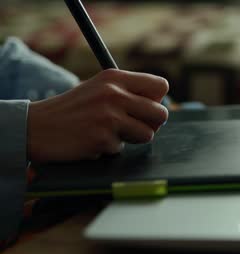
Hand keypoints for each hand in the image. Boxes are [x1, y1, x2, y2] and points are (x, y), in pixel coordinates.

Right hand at [27, 69, 168, 161]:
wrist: (36, 127)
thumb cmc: (73, 110)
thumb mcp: (99, 89)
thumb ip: (128, 93)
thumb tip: (161, 109)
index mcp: (115, 77)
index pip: (161, 86)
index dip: (156, 101)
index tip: (143, 109)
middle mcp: (114, 94)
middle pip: (161, 113)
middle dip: (151, 124)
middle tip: (132, 126)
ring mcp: (108, 116)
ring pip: (147, 134)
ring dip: (131, 138)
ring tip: (109, 132)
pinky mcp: (102, 138)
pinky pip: (122, 148)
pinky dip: (109, 148)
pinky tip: (91, 140)